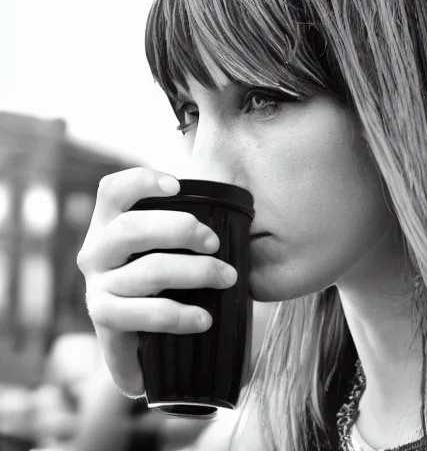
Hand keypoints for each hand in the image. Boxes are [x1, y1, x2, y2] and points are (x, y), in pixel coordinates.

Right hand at [76, 168, 237, 395]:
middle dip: (181, 229)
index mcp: (109, 225)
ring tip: (227, 278)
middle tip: (215, 242)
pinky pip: (147, 313)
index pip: (112, 190)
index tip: (177, 187)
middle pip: (131, 227)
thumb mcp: (163, 248)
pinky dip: (181, 315)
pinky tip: (205, 319)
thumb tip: (232, 193)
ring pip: (148, 270)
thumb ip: (182, 224)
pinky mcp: (104, 319)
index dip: (141, 182)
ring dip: (195, 272)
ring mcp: (97, 285)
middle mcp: (96, 250)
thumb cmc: (162, 283)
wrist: (137, 343)